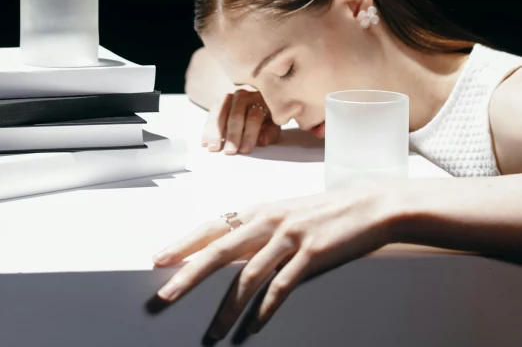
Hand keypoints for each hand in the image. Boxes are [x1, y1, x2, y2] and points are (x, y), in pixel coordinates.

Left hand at [152, 184, 397, 337]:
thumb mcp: (287, 213)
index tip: (159, 259)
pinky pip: (281, 287)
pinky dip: (264, 309)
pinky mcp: (312, 255)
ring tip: (211, 333)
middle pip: (220, 250)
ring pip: (247, 276)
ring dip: (226, 308)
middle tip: (165, 295)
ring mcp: (291, 237)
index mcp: (261, 209)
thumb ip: (259, 229)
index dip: (185, 243)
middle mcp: (270, 220)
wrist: (368, 205)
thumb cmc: (325, 210)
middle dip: (189, 274)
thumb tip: (228, 248)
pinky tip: (253, 327)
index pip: (213, 227)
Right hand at [202, 89, 280, 154]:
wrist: (257, 102)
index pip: (254, 116)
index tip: (244, 150)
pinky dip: (208, 129)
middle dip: (232, 135)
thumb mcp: (274, 125)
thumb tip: (262, 141)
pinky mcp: (219, 103)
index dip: (249, 134)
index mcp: (261, 100)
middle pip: (236, 115)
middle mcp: (244, 96)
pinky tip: (206, 142)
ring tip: (214, 147)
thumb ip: (270, 133)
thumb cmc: (267, 118)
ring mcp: (230, 98)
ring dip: (216, 132)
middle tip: (229, 151)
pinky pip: (211, 114)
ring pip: (220, 113)